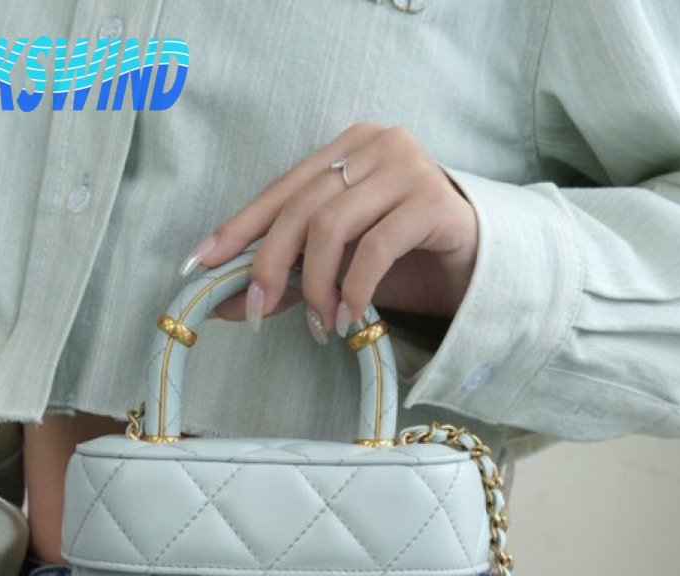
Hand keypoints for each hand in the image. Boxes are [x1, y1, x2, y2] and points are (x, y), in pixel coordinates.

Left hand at [178, 122, 478, 341]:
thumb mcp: (340, 268)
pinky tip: (350, 319)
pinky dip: (354, 288)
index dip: (238, 229)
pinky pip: (376, 246)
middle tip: (259, 311)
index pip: (280, 190)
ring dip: (315, 284)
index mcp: (345, 149)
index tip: (199, 266)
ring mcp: (407, 167)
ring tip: (319, 326)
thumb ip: (290, 279)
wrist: (480, 264)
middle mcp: (374, 145)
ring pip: (333, 224)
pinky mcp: (434, 200)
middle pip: (300, 207)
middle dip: (271, 266)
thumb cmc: (408, 260)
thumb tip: (227, 306)